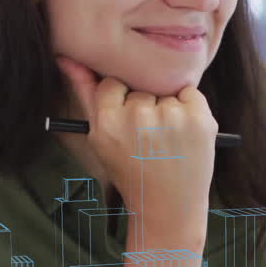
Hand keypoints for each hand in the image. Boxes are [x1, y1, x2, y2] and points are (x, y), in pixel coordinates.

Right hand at [57, 57, 216, 249]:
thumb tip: (66, 58)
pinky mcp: (199, 119)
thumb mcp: (101, 138)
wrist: (167, 208)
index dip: (122, 102)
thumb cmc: (132, 171)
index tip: (128, 124)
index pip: (113, 83)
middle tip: (149, 139)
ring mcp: (171, 117)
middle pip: (141, 88)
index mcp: (108, 122)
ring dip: (168, 108)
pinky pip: (191, 93)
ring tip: (167, 140)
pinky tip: (184, 134)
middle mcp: (138, 117)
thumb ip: (85, 95)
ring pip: (165, 90)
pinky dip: (190, 108)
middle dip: (146, 106)